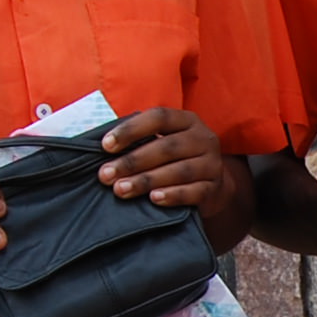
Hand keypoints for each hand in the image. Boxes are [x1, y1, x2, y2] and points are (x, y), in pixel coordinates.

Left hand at [100, 107, 249, 247]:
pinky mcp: (215, 188)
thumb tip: (101, 146)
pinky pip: (194, 192)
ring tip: (121, 189)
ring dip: (147, 180)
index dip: (131, 130)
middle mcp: (203, 138)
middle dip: (132, 161)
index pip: (159, 117)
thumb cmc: (175, 159)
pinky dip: (173, 195)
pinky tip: (154, 199)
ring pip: (179, 171)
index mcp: (187, 120)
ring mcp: (212, 164)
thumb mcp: (162, 141)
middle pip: (167, 147)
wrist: (213, 184)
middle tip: (105, 175)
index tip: (105, 145)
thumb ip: (140, 139)